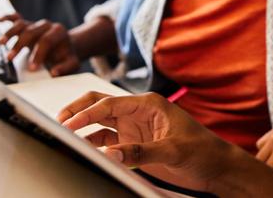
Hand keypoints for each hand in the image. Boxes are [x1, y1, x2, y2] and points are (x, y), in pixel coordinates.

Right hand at [0, 14, 79, 75]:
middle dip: (19, 45)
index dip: (37, 54)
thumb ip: (65, 68)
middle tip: (10, 58)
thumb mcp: (72, 63)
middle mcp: (47, 25)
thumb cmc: (66, 56)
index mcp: (59, 32)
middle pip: (30, 32)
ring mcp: (36, 24)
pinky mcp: (27, 25)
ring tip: (1, 43)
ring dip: (10, 33)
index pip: (46, 41)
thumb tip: (54, 72)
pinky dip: (7, 18)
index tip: (31, 67)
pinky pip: (16, 18)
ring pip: (21, 24)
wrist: (65, 46)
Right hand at [58, 92, 239, 192]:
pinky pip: (106, 143)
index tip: (68, 124)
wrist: (215, 167)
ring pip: (99, 125)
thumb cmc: (202, 150)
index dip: (86, 113)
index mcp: (148, 104)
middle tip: (57, 121)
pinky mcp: (133, 145)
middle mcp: (137, 113)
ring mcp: (133, 129)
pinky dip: (92, 146)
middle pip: (100, 106)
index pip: (109, 104)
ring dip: (82, 130)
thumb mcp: (174, 150)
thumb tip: (112, 153)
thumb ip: (142, 152)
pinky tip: (82, 150)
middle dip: (77, 111)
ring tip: (64, 138)